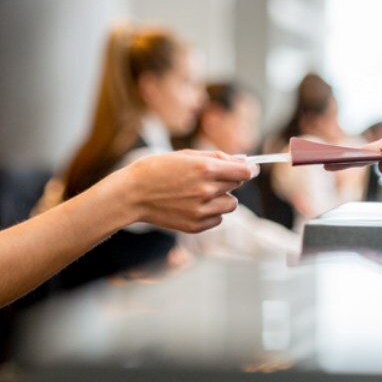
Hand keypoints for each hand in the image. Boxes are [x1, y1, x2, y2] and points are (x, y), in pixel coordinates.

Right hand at [109, 150, 257, 232]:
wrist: (132, 194)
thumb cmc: (157, 169)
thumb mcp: (185, 155)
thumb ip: (215, 158)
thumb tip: (241, 161)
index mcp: (205, 169)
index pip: (244, 172)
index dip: (250, 169)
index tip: (250, 169)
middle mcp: (206, 190)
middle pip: (237, 186)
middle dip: (230, 180)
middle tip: (211, 177)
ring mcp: (201, 210)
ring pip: (231, 205)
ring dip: (223, 198)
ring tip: (203, 193)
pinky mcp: (195, 226)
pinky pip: (217, 219)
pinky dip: (212, 212)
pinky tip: (194, 205)